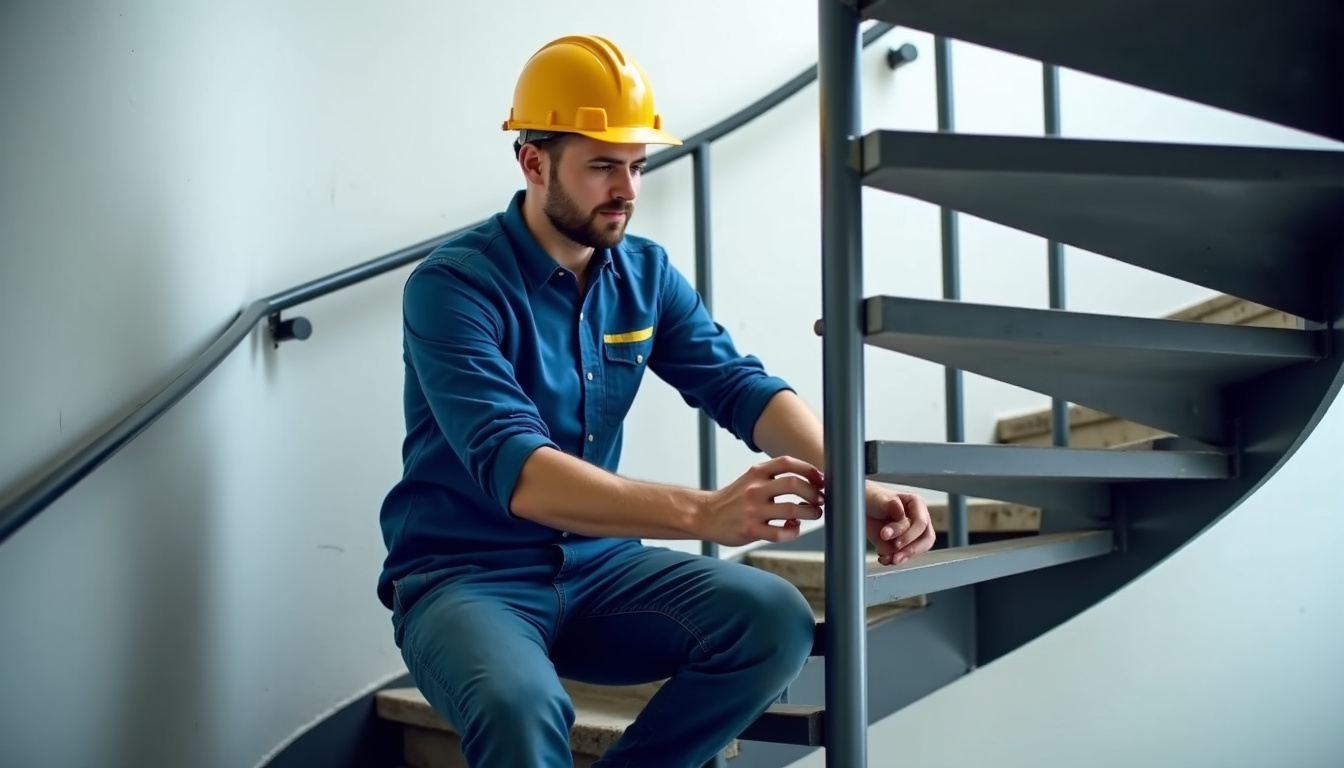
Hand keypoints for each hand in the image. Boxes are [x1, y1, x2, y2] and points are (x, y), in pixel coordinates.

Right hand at [699, 456, 824, 545]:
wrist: (705, 515)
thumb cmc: (734, 499)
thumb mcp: (751, 479)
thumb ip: (773, 476)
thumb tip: (809, 481)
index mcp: (756, 472)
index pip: (788, 463)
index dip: (809, 469)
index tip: (820, 480)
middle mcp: (755, 488)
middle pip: (794, 484)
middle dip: (814, 493)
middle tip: (820, 500)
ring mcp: (753, 510)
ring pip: (791, 510)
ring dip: (810, 512)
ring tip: (814, 514)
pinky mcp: (750, 530)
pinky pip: (780, 533)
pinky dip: (793, 531)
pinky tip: (793, 528)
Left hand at [865, 486, 934, 566]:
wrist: (862, 508)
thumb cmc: (873, 499)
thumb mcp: (880, 498)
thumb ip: (892, 505)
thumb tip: (901, 514)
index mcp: (917, 505)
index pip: (921, 523)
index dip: (908, 534)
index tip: (888, 536)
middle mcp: (918, 520)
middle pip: (926, 539)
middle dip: (910, 549)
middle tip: (895, 555)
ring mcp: (911, 534)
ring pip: (917, 550)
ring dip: (904, 557)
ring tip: (888, 559)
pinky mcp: (902, 545)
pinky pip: (904, 556)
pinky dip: (894, 560)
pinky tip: (884, 558)